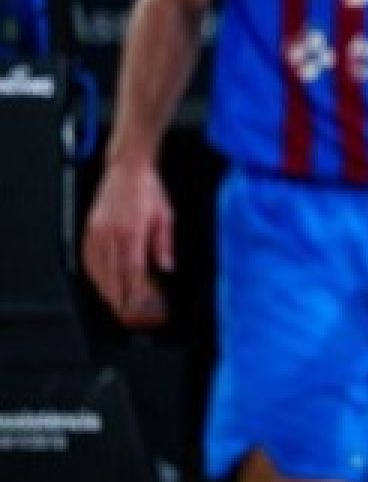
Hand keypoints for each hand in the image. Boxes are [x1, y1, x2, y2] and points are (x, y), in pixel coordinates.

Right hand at [82, 160, 173, 325]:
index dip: (134, 290)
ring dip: (105, 287)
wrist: (127, 168)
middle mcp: (112, 232)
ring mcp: (98, 230)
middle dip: (119, 296)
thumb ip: (164, 244)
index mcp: (133, 230)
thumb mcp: (166, 217)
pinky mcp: (90, 227)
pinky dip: (92, 272)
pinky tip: (98, 280)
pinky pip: (87, 255)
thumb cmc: (149, 191)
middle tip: (126, 312)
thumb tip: (166, 267)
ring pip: (97, 267)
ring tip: (113, 302)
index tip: (138, 305)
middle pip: (113, 272)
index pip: (132, 269)